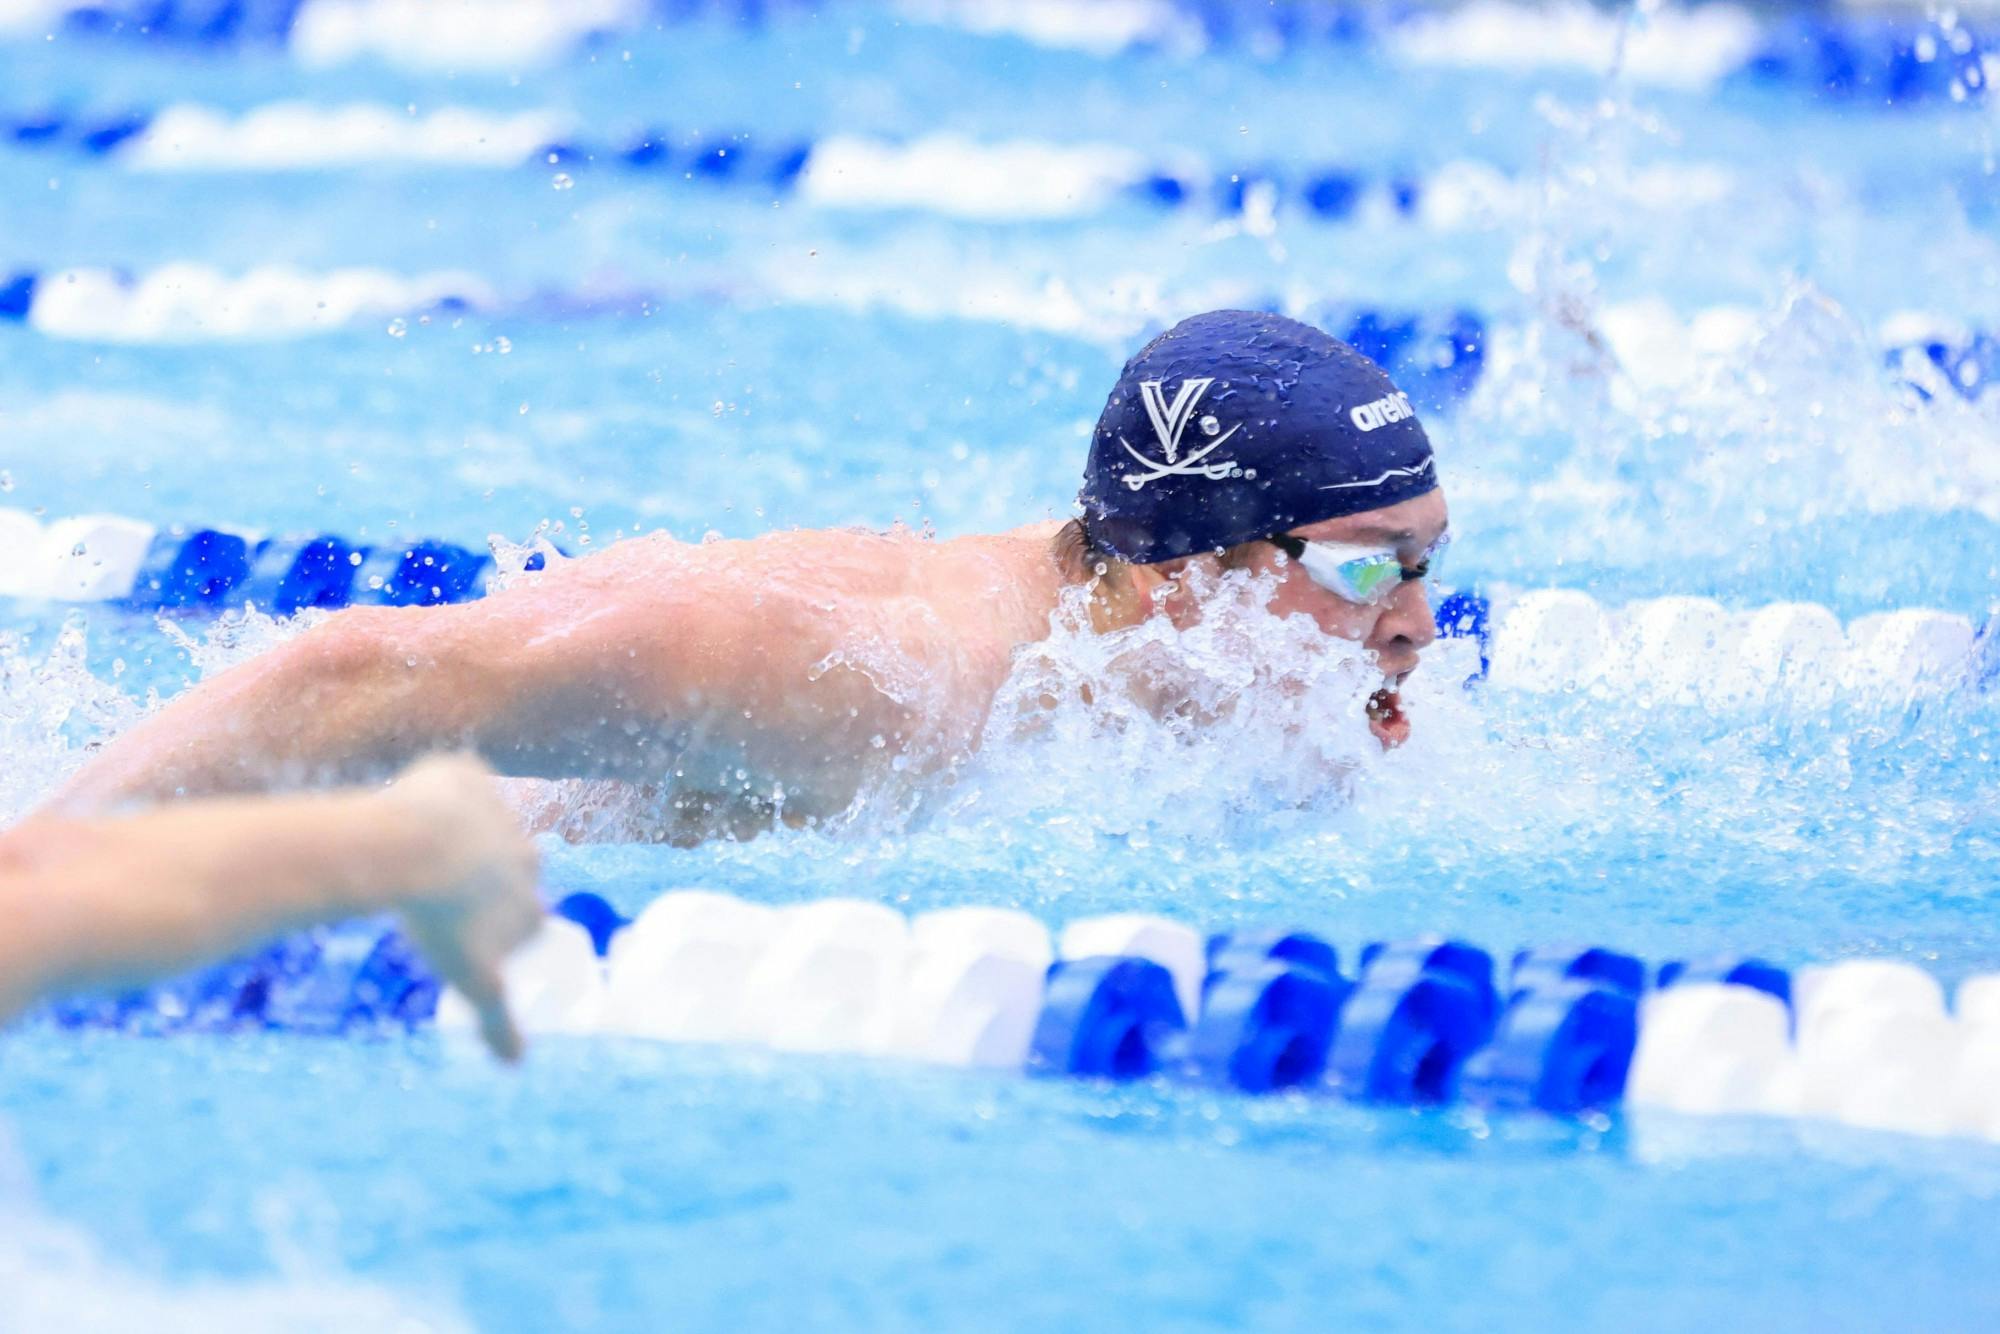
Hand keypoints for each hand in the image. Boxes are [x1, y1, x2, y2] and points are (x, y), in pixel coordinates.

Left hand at [379, 754, 541, 1060]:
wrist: (410, 849)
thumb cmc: (439, 918)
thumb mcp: (471, 981)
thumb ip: (497, 1020)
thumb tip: (517, 1064)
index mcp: (530, 906)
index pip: (520, 921)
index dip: (489, 928)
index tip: (455, 934)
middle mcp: (528, 856)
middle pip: (505, 870)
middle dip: (476, 879)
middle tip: (431, 893)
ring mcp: (499, 811)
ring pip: (478, 824)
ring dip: (455, 835)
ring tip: (408, 853)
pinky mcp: (468, 772)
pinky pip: (454, 780)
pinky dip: (436, 790)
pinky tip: (404, 806)